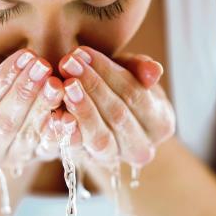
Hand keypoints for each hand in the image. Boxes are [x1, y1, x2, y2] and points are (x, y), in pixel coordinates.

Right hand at [0, 49, 64, 172]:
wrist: (13, 97)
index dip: (2, 79)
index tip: (23, 56)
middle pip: (4, 123)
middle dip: (24, 92)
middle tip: (43, 66)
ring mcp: (12, 161)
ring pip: (27, 135)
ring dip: (44, 107)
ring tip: (57, 82)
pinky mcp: (39, 159)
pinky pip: (50, 148)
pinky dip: (60, 132)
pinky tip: (68, 114)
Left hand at [57, 46, 175, 167]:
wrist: (98, 116)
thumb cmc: (118, 88)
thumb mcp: (130, 73)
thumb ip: (140, 68)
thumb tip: (154, 71)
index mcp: (160, 123)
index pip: (136, 95)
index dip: (109, 73)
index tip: (84, 52)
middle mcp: (142, 148)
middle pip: (118, 115)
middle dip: (92, 86)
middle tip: (68, 63)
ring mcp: (114, 159)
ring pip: (100, 137)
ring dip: (81, 109)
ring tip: (64, 85)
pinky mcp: (88, 163)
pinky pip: (77, 151)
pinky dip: (66, 133)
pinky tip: (55, 115)